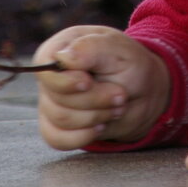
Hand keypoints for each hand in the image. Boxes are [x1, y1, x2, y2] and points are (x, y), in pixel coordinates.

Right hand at [33, 25, 170, 149]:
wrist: (143, 94)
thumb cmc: (130, 65)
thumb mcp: (118, 50)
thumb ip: (90, 48)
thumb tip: (62, 57)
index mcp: (60, 48)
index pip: (44, 68)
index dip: (66, 81)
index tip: (89, 82)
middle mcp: (51, 75)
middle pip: (56, 98)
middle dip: (94, 100)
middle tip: (120, 94)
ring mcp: (50, 101)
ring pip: (60, 119)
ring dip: (95, 116)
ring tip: (117, 106)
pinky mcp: (55, 125)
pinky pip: (56, 138)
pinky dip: (83, 136)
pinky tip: (101, 126)